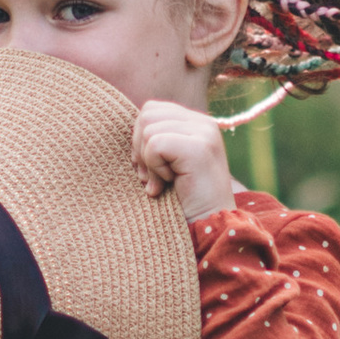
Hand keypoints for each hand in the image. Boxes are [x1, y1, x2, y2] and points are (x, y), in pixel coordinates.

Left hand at [131, 99, 233, 219]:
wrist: (208, 228)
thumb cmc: (184, 200)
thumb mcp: (169, 163)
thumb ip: (157, 140)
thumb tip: (131, 129)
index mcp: (197, 123)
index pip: (152, 110)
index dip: (140, 139)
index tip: (148, 169)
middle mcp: (204, 123)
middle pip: (148, 114)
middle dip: (140, 148)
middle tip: (150, 178)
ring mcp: (204, 133)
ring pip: (149, 128)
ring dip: (148, 161)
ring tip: (160, 183)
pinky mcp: (199, 148)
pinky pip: (155, 144)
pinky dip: (154, 168)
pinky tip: (168, 184)